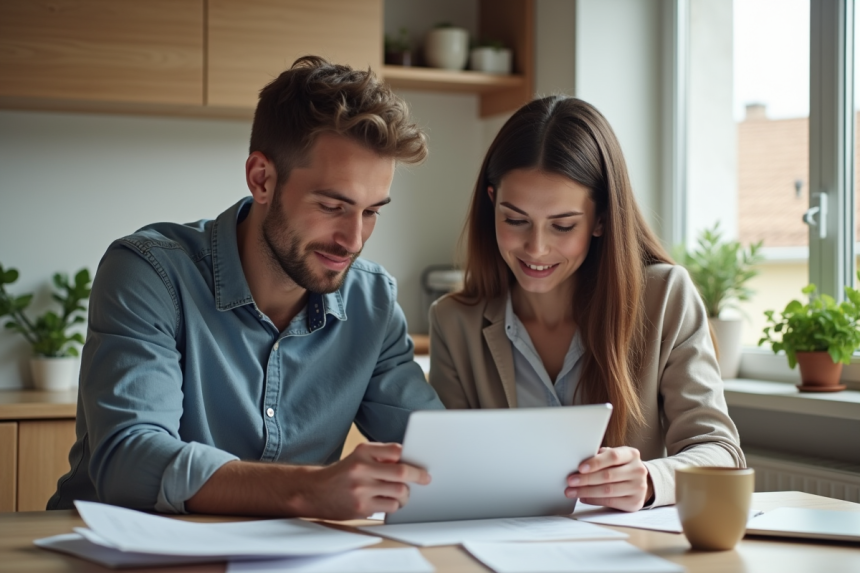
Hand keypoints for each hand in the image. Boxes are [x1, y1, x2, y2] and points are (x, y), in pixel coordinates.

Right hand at [304, 442, 430, 519]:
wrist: (315, 491)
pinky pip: (390, 507)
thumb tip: (410, 460)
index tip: (418, 464)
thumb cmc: (343, 473)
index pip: (396, 451)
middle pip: (401, 472)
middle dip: (417, 476)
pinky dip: (393, 505)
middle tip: (425, 479)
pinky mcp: (361, 507)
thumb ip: (382, 455)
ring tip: (401, 493)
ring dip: (405, 494)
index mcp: (363, 451)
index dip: (410, 458)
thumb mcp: (359, 456)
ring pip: (399, 492)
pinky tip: (386, 501)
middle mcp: (361, 468)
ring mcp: (361, 489)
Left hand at [565, 446, 651, 511]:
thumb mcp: (614, 457)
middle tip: (570, 481)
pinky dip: (593, 500)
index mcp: (631, 454)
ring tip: (572, 491)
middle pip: (608, 475)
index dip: (595, 462)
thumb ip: (600, 456)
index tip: (580, 468)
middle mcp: (638, 470)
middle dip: (586, 479)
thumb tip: (578, 460)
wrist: (638, 482)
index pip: (613, 456)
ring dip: (586, 491)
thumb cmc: (620, 466)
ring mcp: (638, 487)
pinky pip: (610, 502)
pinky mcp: (635, 502)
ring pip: (608, 490)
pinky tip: (583, 498)